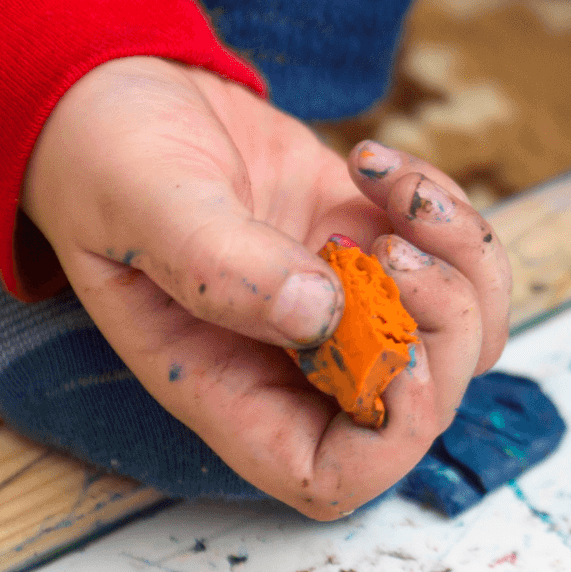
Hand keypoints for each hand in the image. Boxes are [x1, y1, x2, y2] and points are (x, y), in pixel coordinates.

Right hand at [21, 56, 510, 517]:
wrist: (121, 96)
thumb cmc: (105, 159)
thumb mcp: (140, 201)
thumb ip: (218, 264)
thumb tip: (320, 313)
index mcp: (225, 386)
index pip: (334, 475)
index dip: (394, 434)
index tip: (399, 348)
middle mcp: (294, 362)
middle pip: (426, 400)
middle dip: (442, 321)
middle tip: (388, 243)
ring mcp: (346, 307)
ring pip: (465, 333)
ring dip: (463, 261)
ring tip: (395, 191)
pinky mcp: (374, 247)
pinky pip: (460, 262)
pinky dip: (451, 212)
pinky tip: (377, 165)